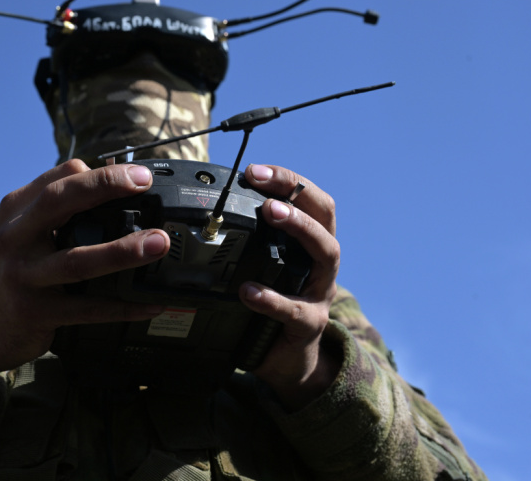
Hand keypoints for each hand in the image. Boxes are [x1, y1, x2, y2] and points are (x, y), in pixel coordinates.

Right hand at [0, 160, 169, 399]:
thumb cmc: (10, 271)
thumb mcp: (20, 230)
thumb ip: (54, 206)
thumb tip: (106, 181)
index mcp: (16, 211)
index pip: (59, 178)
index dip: (101, 173)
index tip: (139, 174)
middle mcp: (16, 237)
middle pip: (59, 202)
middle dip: (104, 187)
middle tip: (142, 183)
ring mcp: (24, 276)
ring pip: (78, 260)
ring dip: (122, 251)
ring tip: (158, 243)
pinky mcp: (36, 313)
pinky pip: (87, 310)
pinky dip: (122, 307)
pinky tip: (150, 304)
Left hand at [239, 164, 341, 410]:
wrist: (286, 359)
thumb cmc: (272, 304)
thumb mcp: (264, 267)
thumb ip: (249, 241)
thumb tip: (206, 208)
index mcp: (310, 243)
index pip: (311, 200)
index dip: (288, 180)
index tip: (255, 170)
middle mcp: (322, 263)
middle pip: (325, 217)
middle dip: (296, 194)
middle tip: (264, 188)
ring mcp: (320, 293)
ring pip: (325, 253)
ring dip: (299, 228)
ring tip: (270, 213)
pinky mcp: (310, 324)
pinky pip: (294, 310)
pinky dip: (271, 298)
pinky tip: (248, 291)